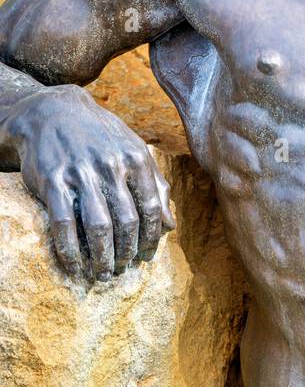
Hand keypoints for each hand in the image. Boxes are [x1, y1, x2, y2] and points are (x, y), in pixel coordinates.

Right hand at [6, 84, 174, 279]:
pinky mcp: (53, 180)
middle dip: (126, 252)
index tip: (146, 257)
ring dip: (102, 257)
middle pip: (126, 222)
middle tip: (123, 269)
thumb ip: (155, 185)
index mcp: (136, 158)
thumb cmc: (100, 137)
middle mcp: (110, 165)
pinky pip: (64, 224)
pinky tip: (75, 265)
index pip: (151, 208)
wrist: (54, 112)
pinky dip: (71, 250)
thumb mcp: (134, 150)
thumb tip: (170, 225)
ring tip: (103, 273)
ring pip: (98, 227)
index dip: (150, 238)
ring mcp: (81, 173)